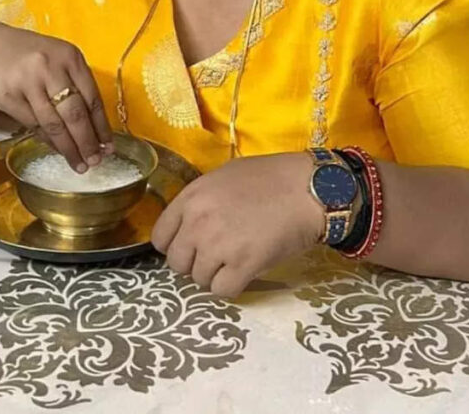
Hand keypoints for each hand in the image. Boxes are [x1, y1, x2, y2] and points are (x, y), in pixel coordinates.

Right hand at [0, 18, 114, 171]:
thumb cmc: (29, 57)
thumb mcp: (57, 61)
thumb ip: (76, 86)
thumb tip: (96, 131)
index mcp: (70, 57)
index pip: (92, 98)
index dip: (102, 126)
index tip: (109, 147)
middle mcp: (51, 67)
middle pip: (75, 113)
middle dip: (87, 142)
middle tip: (95, 161)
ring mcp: (28, 82)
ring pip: (54, 124)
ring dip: (69, 148)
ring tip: (79, 164)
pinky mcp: (9, 96)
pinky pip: (34, 125)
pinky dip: (49, 141)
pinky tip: (58, 150)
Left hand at [151, 152, 322, 297]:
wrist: (309, 189)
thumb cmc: (270, 178)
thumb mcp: (224, 177)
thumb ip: (200, 201)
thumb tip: (189, 225)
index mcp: (191, 198)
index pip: (160, 237)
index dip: (175, 245)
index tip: (191, 247)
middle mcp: (198, 222)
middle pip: (177, 263)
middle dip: (194, 263)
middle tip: (216, 256)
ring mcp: (218, 245)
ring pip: (199, 279)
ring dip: (215, 275)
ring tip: (236, 260)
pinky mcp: (243, 265)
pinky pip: (222, 290)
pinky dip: (232, 286)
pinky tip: (245, 271)